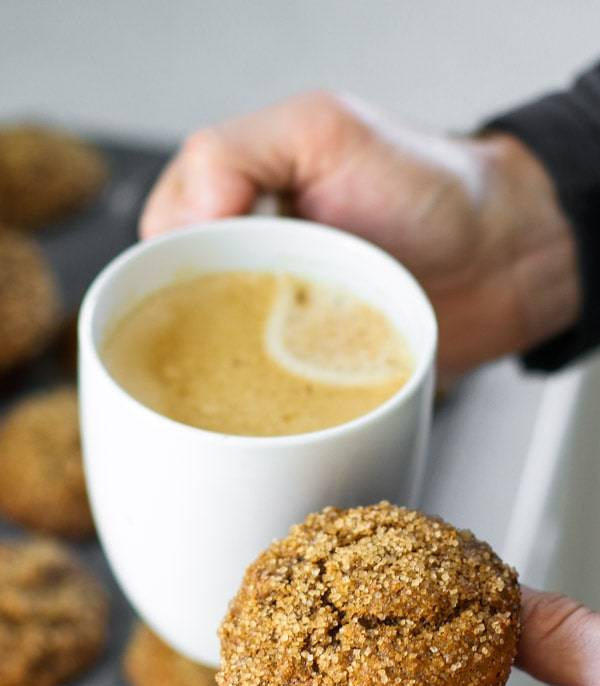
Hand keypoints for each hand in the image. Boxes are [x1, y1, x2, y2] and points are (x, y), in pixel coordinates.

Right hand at [140, 92, 578, 377]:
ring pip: (218, 362)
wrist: (505, 260)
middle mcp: (253, 265)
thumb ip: (238, 152)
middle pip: (184, 310)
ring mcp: (282, 324)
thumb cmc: (429, 186)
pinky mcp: (311, 374)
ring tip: (257, 371)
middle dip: (195, 331)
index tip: (203, 288)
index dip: (168, 269)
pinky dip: (266, 406)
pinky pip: (269, 399)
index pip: (164, 242)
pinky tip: (275, 405)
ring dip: (228, 374)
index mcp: (237, 204)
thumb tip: (186, 216)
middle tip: (233, 336)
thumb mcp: (323, 131)